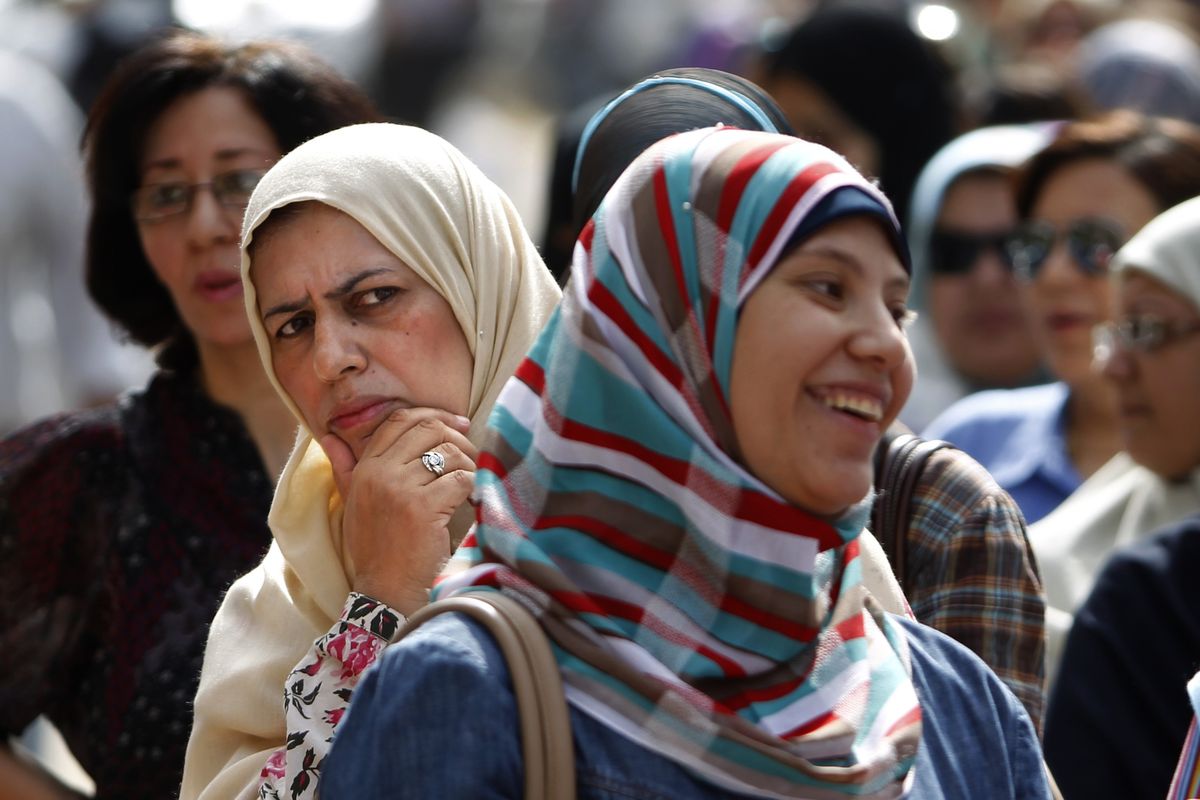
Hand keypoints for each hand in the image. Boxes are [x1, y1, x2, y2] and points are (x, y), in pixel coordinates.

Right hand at [319, 408, 475, 615]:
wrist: (385, 589)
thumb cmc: (376, 548)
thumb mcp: (354, 503)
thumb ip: (345, 468)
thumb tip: (329, 437)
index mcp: (365, 469)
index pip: (399, 420)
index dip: (432, 416)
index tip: (456, 425)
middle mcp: (380, 473)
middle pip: (428, 430)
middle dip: (457, 438)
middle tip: (471, 454)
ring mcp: (402, 489)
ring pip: (450, 453)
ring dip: (469, 465)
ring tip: (472, 482)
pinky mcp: (424, 507)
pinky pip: (461, 479)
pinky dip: (474, 486)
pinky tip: (473, 499)